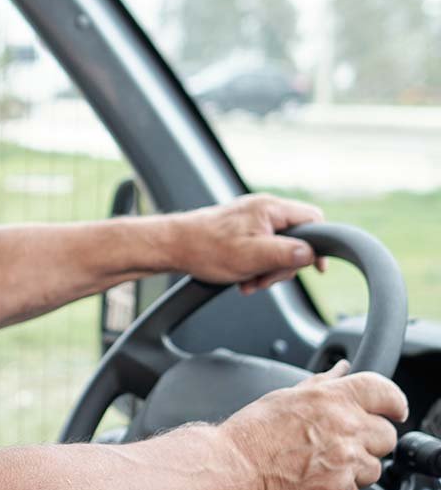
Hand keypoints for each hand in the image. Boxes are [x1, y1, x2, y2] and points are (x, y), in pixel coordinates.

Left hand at [171, 193, 326, 291]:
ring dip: (267, 270)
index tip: (315, 268)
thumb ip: (286, 254)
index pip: (313, 219)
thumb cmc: (206, 248)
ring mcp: (252, 220)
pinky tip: (242, 278)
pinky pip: (261, 250)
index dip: (318, 245)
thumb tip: (311, 254)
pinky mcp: (241, 231)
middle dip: (283, 265)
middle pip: (296, 238)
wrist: (172, 247)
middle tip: (264, 279)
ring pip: (277, 248)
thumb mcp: (252, 256)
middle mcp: (263, 209)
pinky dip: (255, 267)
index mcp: (270, 208)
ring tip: (248, 281)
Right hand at [220, 361, 405, 489]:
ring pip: (373, 468)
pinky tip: (313, 480)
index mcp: (333, 399)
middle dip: (369, 440)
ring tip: (321, 464)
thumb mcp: (287, 396)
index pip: (386, 393)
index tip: (393, 411)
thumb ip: (323, 383)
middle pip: (387, 436)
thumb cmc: (252, 432)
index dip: (394, 403)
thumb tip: (342, 370)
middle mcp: (345, 428)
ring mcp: (345, 462)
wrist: (234, 468)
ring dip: (354, 468)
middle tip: (342, 442)